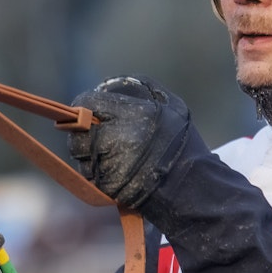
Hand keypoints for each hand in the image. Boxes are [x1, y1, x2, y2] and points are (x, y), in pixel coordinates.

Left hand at [68, 76, 202, 209]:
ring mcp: (110, 164)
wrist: (192, 187)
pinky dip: (96, 171)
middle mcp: (117, 138)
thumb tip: (109, 85)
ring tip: (108, 153)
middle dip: (84, 132)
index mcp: (133, 114)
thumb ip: (142, 89)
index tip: (87, 109)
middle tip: (96, 133)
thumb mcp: (171, 106)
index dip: (84, 105)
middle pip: (79, 131)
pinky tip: (113, 169)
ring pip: (80, 154)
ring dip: (88, 152)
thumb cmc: (182, 144)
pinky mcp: (107, 186)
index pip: (87, 102)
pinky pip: (89, 174)